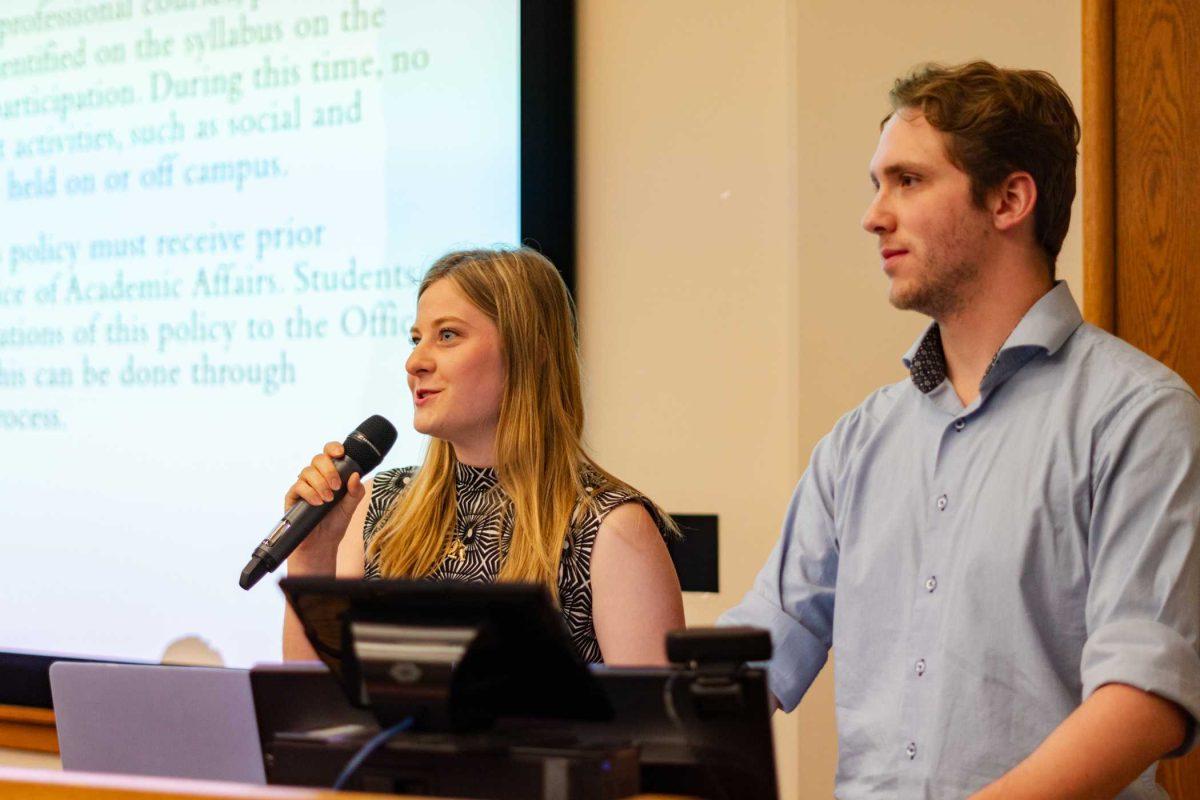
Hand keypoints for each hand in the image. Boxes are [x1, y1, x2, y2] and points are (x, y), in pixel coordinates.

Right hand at [283, 441, 366, 560]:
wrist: (322, 543)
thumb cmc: (336, 522)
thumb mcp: (351, 507)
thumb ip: (356, 492)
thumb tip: (356, 475)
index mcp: (330, 474)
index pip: (329, 454)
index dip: (333, 448)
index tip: (341, 453)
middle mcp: (316, 477)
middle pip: (318, 459)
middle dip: (329, 470)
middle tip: (337, 487)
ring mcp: (303, 485)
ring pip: (307, 471)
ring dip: (320, 484)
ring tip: (328, 499)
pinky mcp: (293, 496)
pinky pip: (298, 486)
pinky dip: (310, 493)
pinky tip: (318, 502)